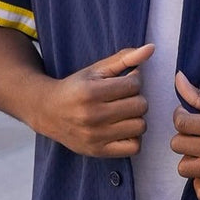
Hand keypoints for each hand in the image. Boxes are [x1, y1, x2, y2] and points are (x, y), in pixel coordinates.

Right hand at [37, 44, 154, 157]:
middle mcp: (92, 115)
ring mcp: (95, 136)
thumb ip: (124, 58)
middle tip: (124, 98)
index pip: (134, 85)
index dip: (133, 81)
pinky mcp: (98, 151)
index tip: (124, 82)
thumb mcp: (96, 70)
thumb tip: (151, 48)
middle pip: (140, 106)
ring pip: (140, 126)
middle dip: (136, 99)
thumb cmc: (76, 88)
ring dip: (136, 118)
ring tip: (124, 113)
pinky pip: (134, 147)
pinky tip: (123, 129)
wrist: (48, 112)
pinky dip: (133, 138)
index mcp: (91, 92)